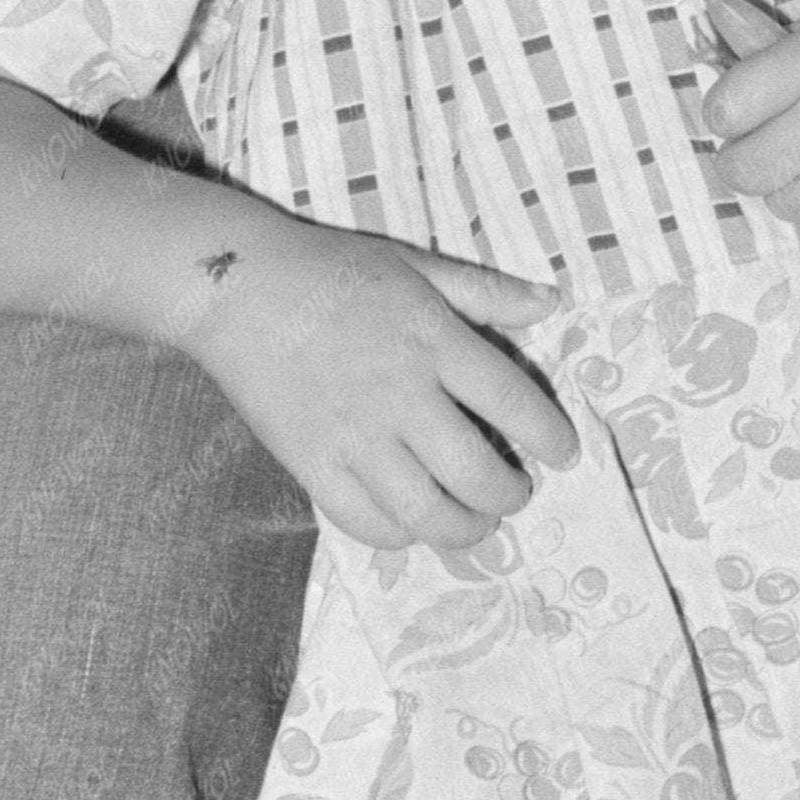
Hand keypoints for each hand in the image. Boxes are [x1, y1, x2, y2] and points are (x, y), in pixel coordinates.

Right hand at [184, 216, 580, 551]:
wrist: (234, 286)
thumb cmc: (331, 269)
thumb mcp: (415, 265)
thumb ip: (486, 291)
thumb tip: (552, 303)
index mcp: (434, 340)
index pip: (514, 402)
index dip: (550, 437)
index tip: (565, 455)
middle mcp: (402, 395)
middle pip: (476, 471)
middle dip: (510, 496)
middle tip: (515, 494)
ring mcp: (354, 436)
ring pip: (426, 512)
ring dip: (463, 529)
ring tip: (474, 522)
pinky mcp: (311, 464)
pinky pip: (365, 522)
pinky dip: (399, 534)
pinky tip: (412, 523)